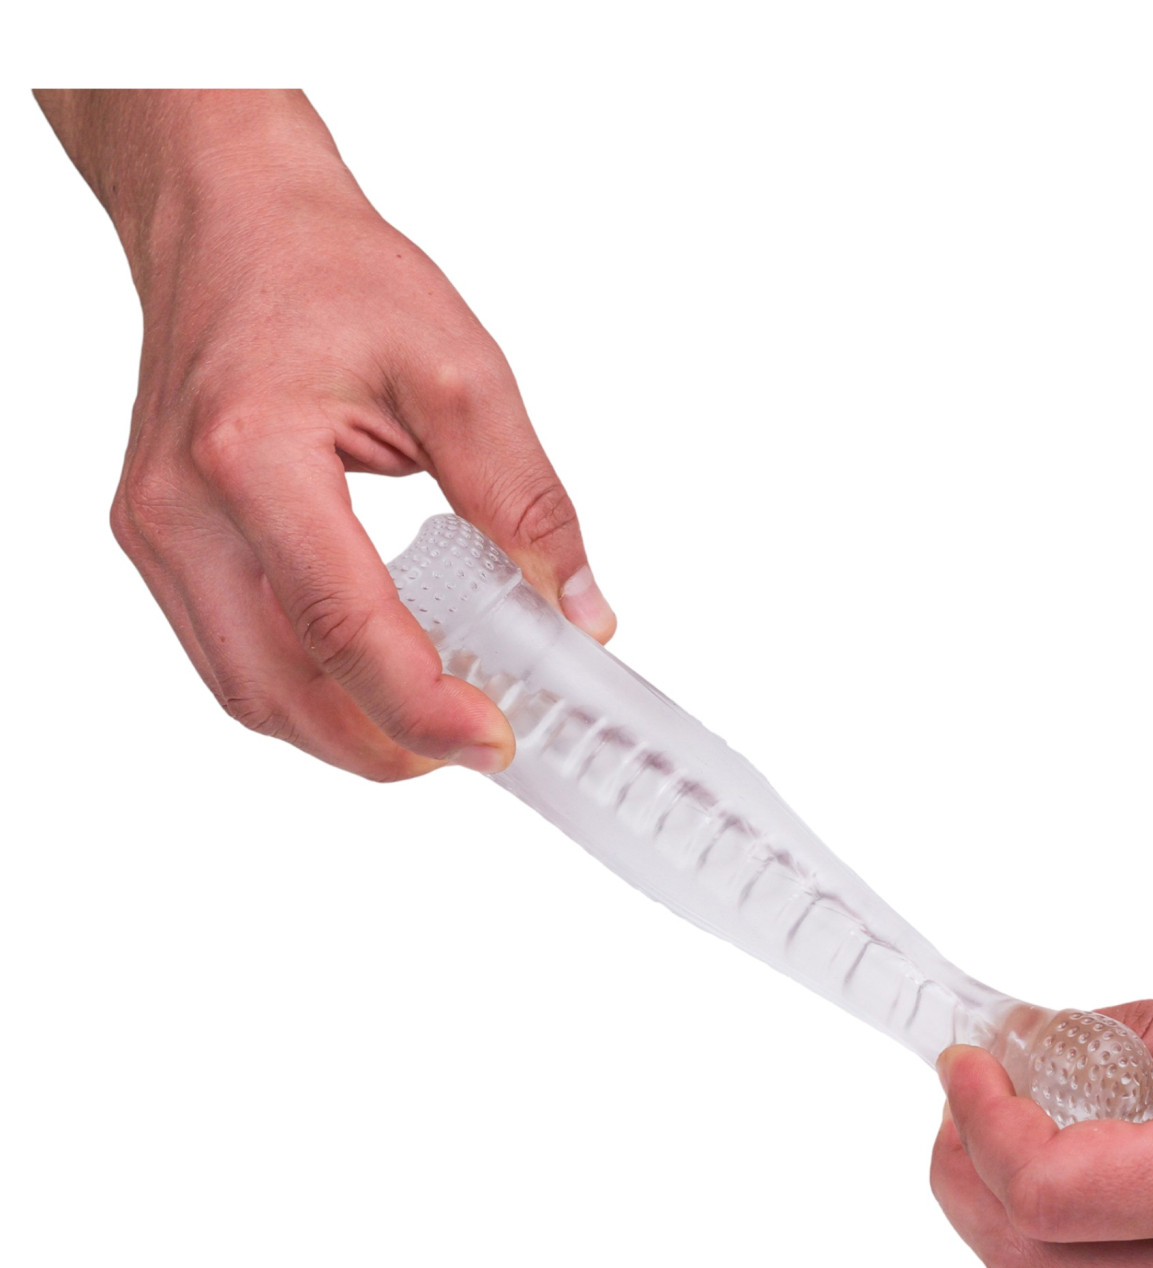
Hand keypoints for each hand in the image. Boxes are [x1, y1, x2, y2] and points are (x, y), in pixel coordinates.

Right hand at [37, 90, 614, 779]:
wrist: (230, 220)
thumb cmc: (328, 271)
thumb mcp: (461, 371)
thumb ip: (524, 500)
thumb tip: (580, 608)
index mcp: (251, 452)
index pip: (339, 622)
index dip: (421, 703)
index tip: (496, 739)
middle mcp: (182, 506)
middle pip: (279, 686)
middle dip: (385, 744)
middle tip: (476, 746)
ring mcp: (157, 531)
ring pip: (246, 691)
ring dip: (343, 733)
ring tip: (433, 727)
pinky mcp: (161, 542)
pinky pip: (228, 655)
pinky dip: (306, 692)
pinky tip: (372, 685)